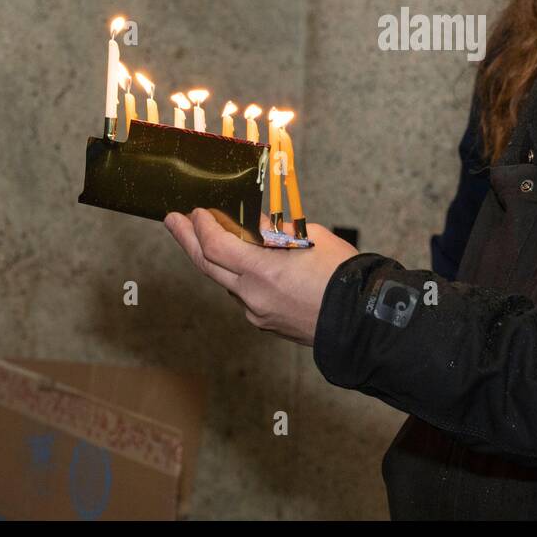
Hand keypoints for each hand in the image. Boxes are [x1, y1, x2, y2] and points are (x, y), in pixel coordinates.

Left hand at [163, 208, 359, 346]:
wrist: (362, 319)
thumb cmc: (342, 275)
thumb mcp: (310, 239)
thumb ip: (276, 235)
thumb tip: (256, 229)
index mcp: (262, 271)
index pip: (216, 247)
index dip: (202, 227)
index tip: (196, 211)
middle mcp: (252, 295)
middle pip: (208, 266)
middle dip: (187, 240)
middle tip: (173, 220)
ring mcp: (257, 313)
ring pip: (227, 282)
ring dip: (217, 260)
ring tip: (211, 237)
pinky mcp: (266, 324)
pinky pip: (245, 296)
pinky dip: (241, 277)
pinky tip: (246, 264)